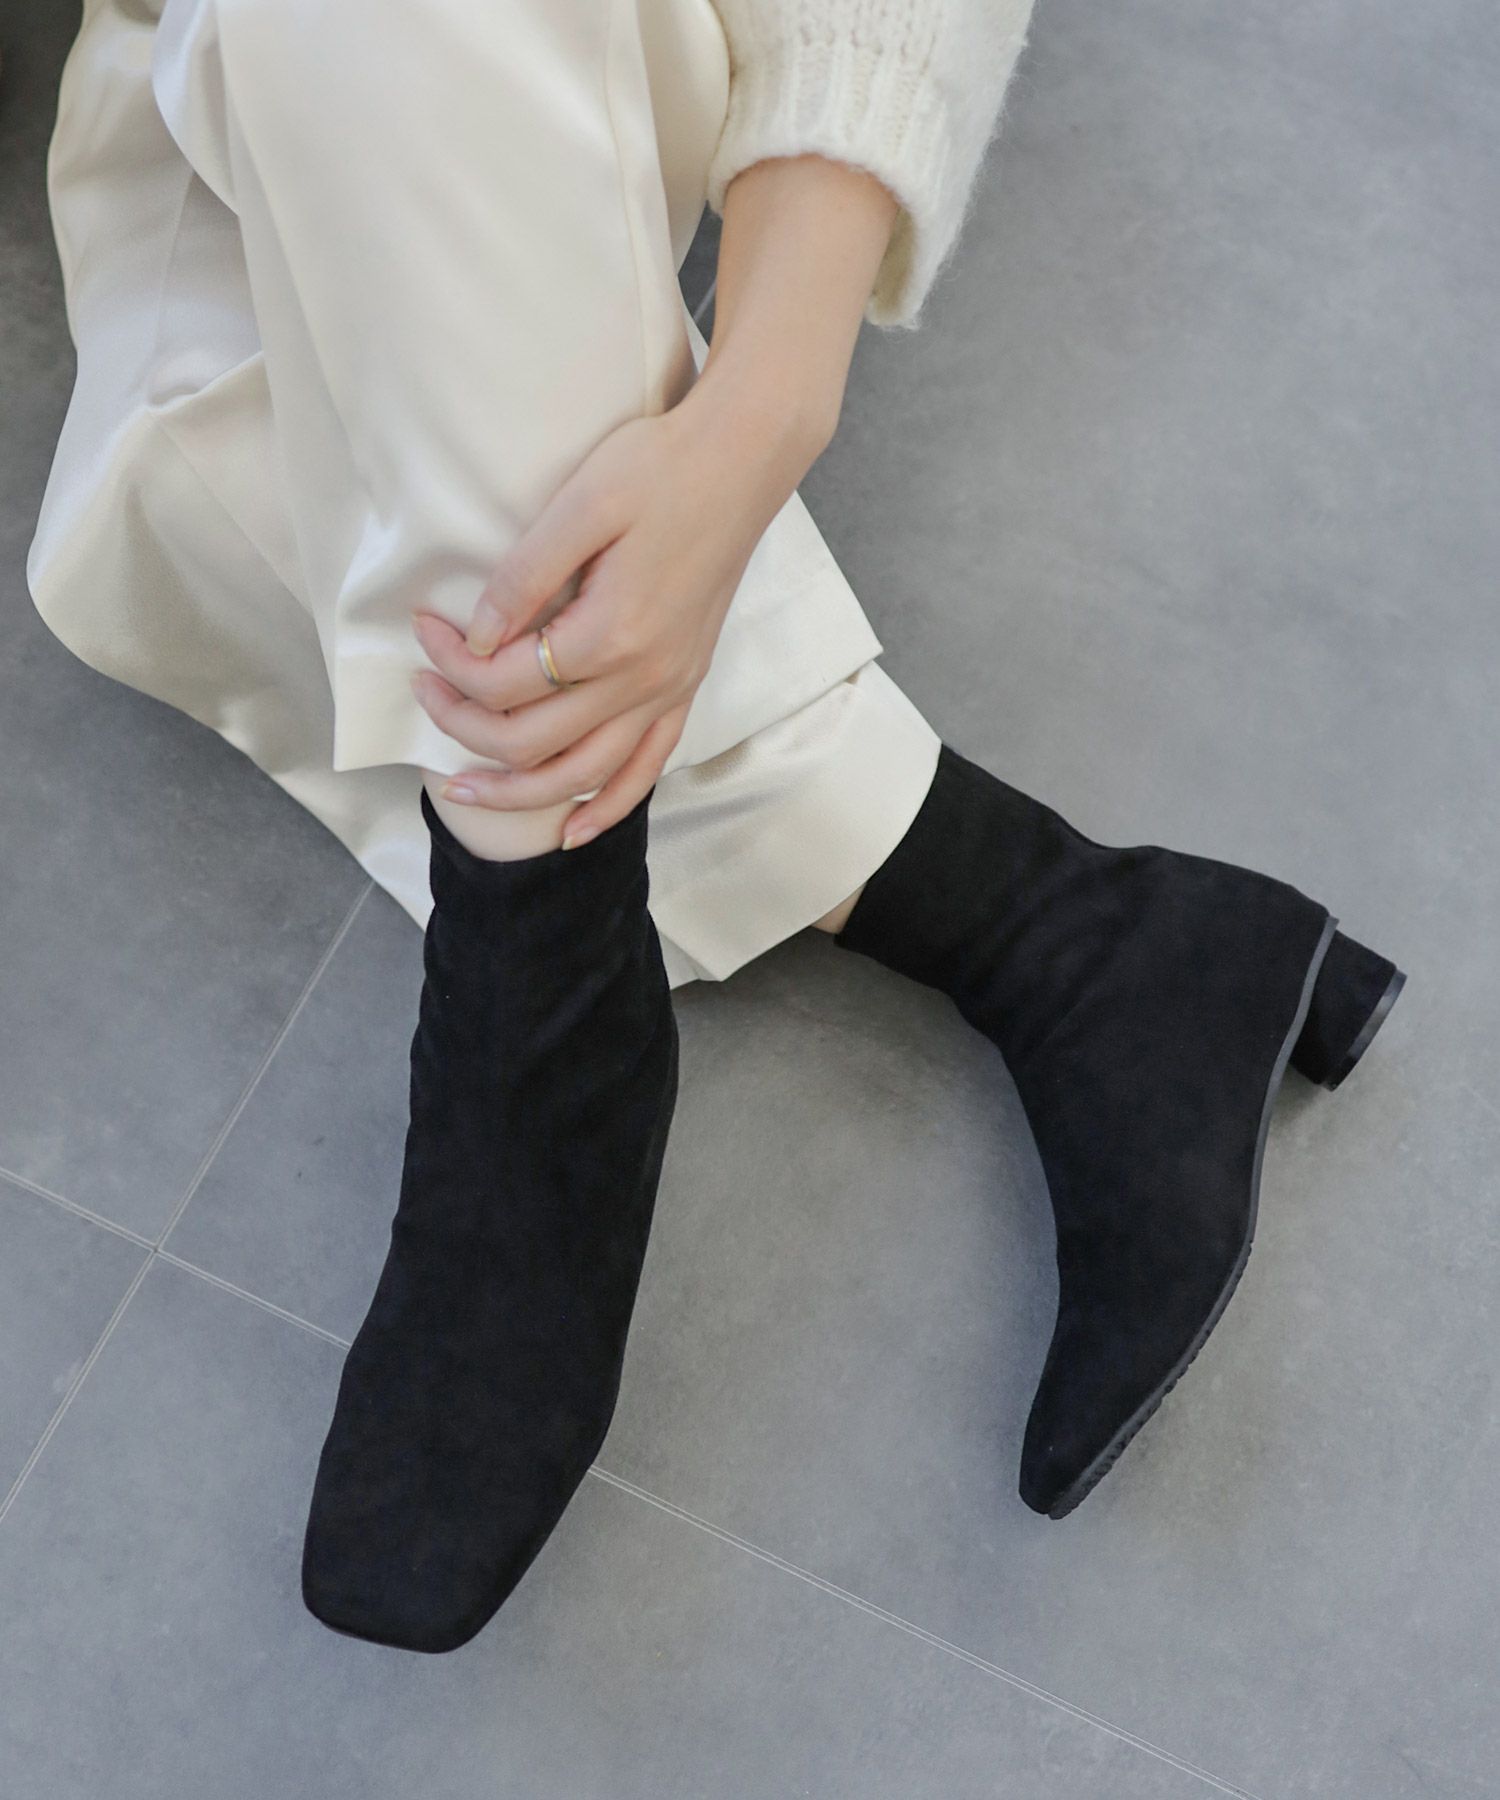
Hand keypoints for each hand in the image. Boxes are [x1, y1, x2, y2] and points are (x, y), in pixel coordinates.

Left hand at [409, 381, 827, 845]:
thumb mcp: (582, 503)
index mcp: (612, 633)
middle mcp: (644, 679)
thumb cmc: (660, 469)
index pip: (506, 680)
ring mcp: (669, 691)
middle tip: (424, 689)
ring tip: (462, 789)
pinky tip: (569, 830)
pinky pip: (645, 770)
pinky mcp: (685, 688)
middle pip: (532, 741)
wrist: (741, 462)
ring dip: (517, 793)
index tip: (422, 625)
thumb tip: (476, 637)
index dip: (451, 663)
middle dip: (463, 724)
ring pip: (582, 776)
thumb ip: (525, 577)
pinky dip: (606, 806)